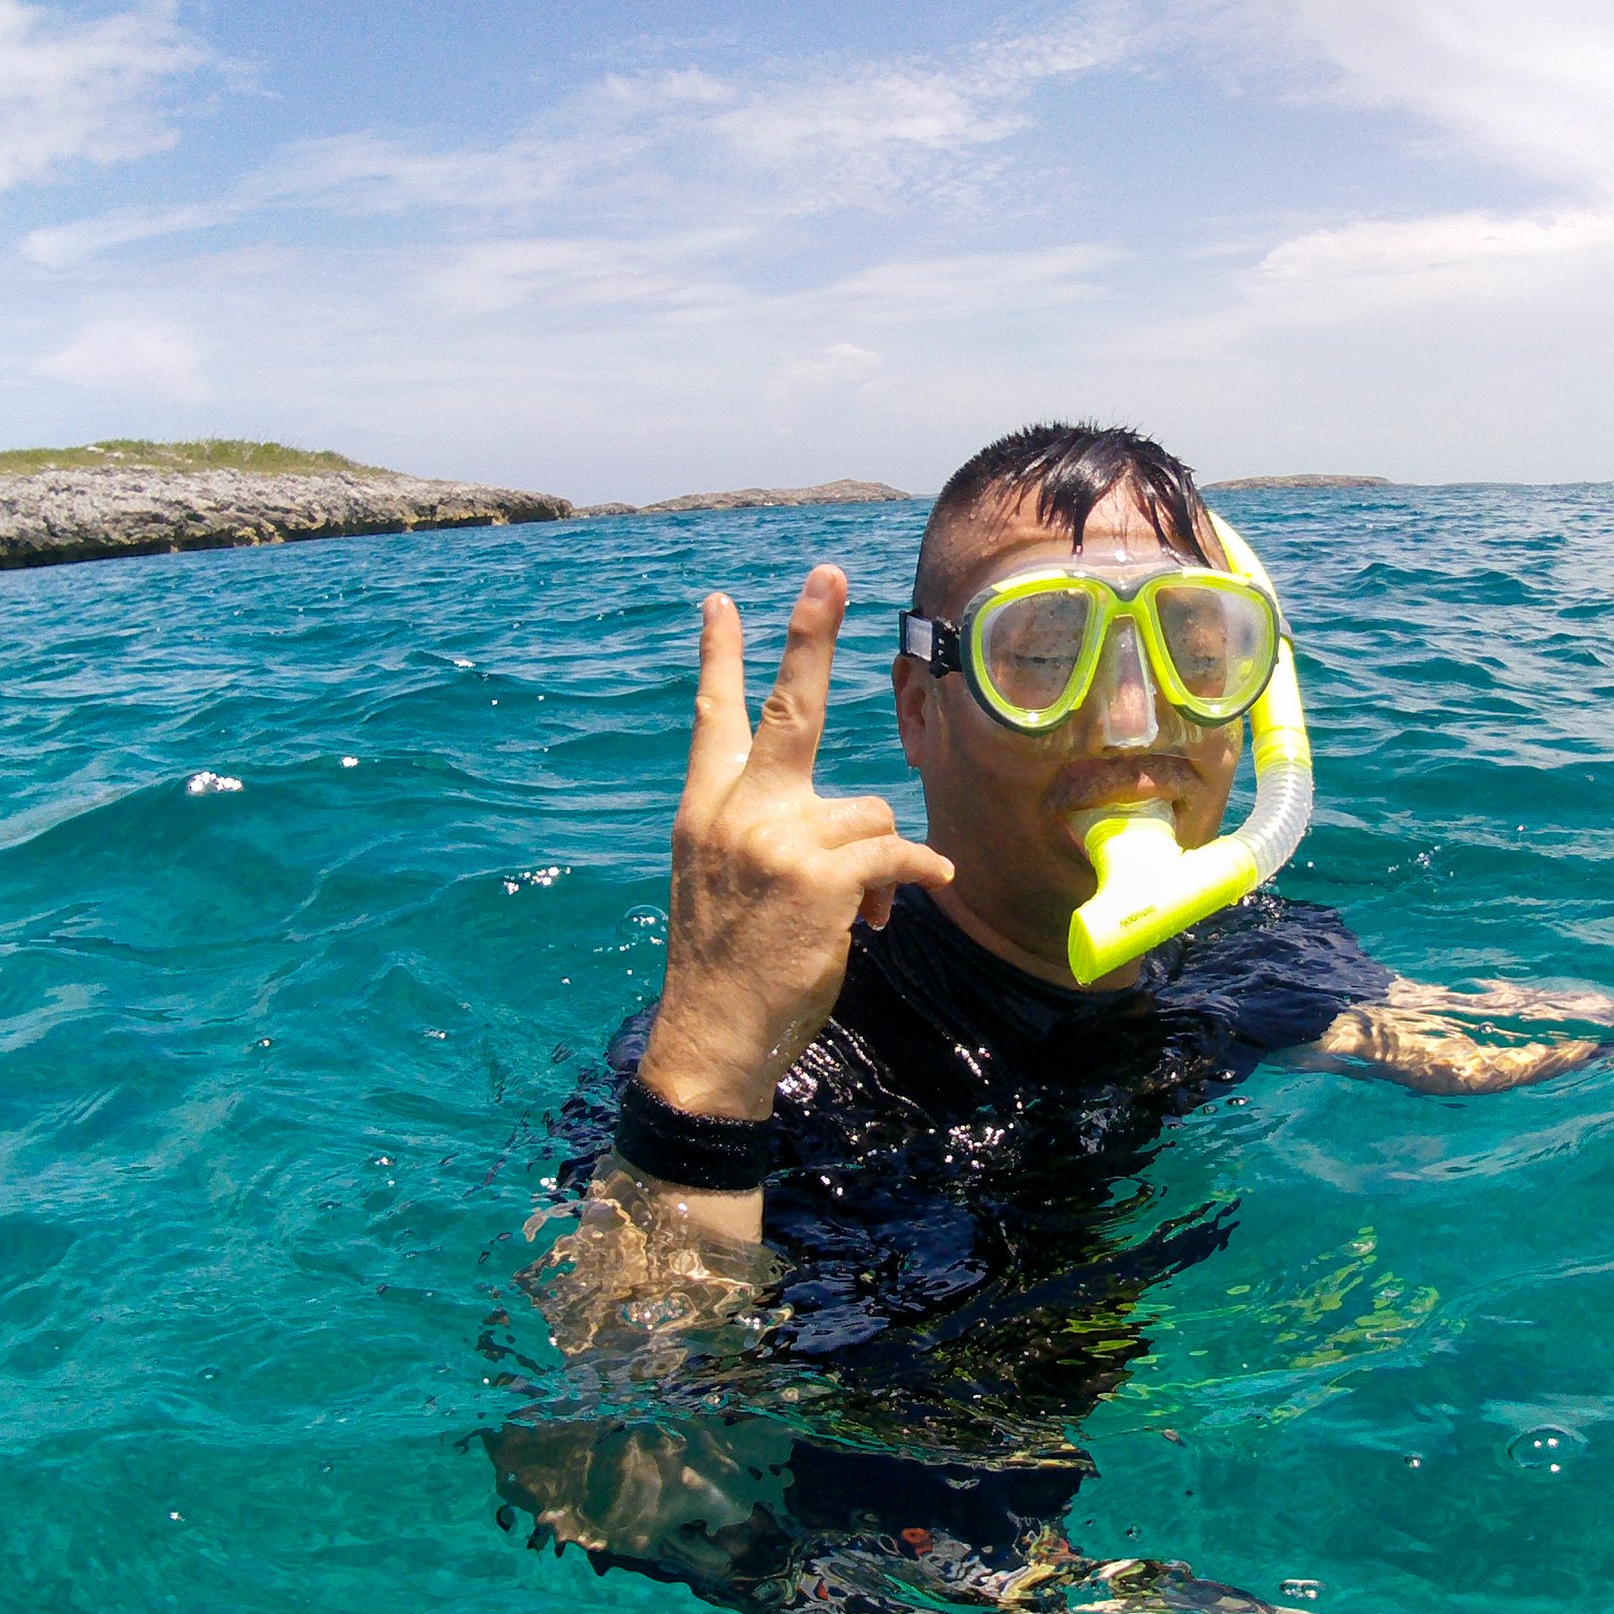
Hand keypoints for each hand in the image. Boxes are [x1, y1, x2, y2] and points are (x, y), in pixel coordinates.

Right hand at [637, 568, 953, 1120]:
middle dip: (810, 635)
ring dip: (878, 863)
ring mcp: (777, 838)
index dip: (719, 659)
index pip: (711, 719)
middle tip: (830, 574)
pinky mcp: (820, 874)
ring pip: (868, 810)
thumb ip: (765, 831)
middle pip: (788, 707)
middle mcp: (736, 810)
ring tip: (855, 913)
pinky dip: (910, 879)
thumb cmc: (727, 965)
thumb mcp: (721, 881)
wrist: (712, 1038)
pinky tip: (895, 908)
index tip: (719, 603)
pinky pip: (894, 855)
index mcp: (704, 809)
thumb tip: (847, 820)